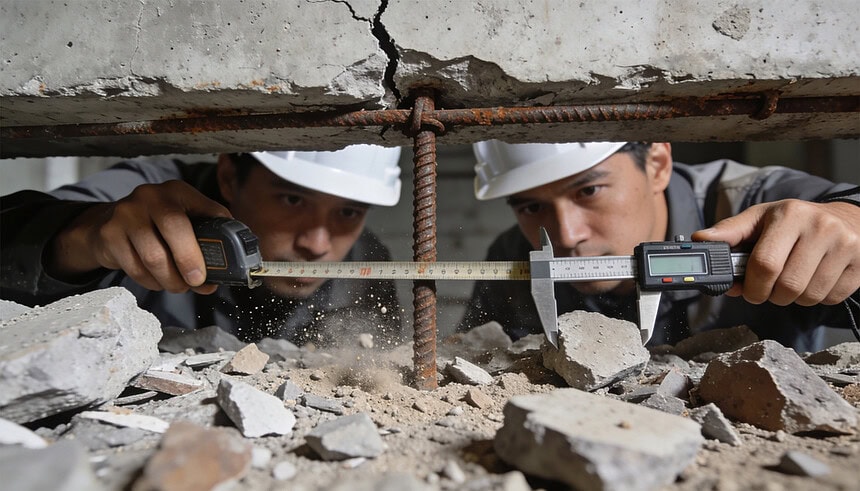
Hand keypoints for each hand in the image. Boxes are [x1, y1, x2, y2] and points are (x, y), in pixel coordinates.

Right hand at [48, 180, 230, 294]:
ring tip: (178, 286)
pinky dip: (151, 281)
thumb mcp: (183, 219)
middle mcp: (151, 196)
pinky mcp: (110, 234)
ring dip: (171, 279)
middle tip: (198, 281)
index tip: (222, 265)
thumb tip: (231, 266)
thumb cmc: (155, 227)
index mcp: (178, 191)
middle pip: (175, 228)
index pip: (206, 211)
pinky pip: (135, 268)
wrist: (106, 225)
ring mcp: (127, 213)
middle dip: (190, 260)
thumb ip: (207, 234)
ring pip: (154, 256)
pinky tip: (157, 280)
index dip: (218, 239)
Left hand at [692, 199, 859, 306]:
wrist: (846, 218)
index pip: (764, 264)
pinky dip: (817, 297)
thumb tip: (700, 240)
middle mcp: (820, 227)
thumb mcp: (761, 218)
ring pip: (808, 297)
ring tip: (793, 278)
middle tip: (770, 286)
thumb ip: (730, 231)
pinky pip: (830, 299)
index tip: (748, 289)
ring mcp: (845, 246)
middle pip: (786, 286)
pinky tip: (814, 278)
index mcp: (790, 215)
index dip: (751, 286)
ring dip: (793, 297)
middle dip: (771, 295)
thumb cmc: (794, 221)